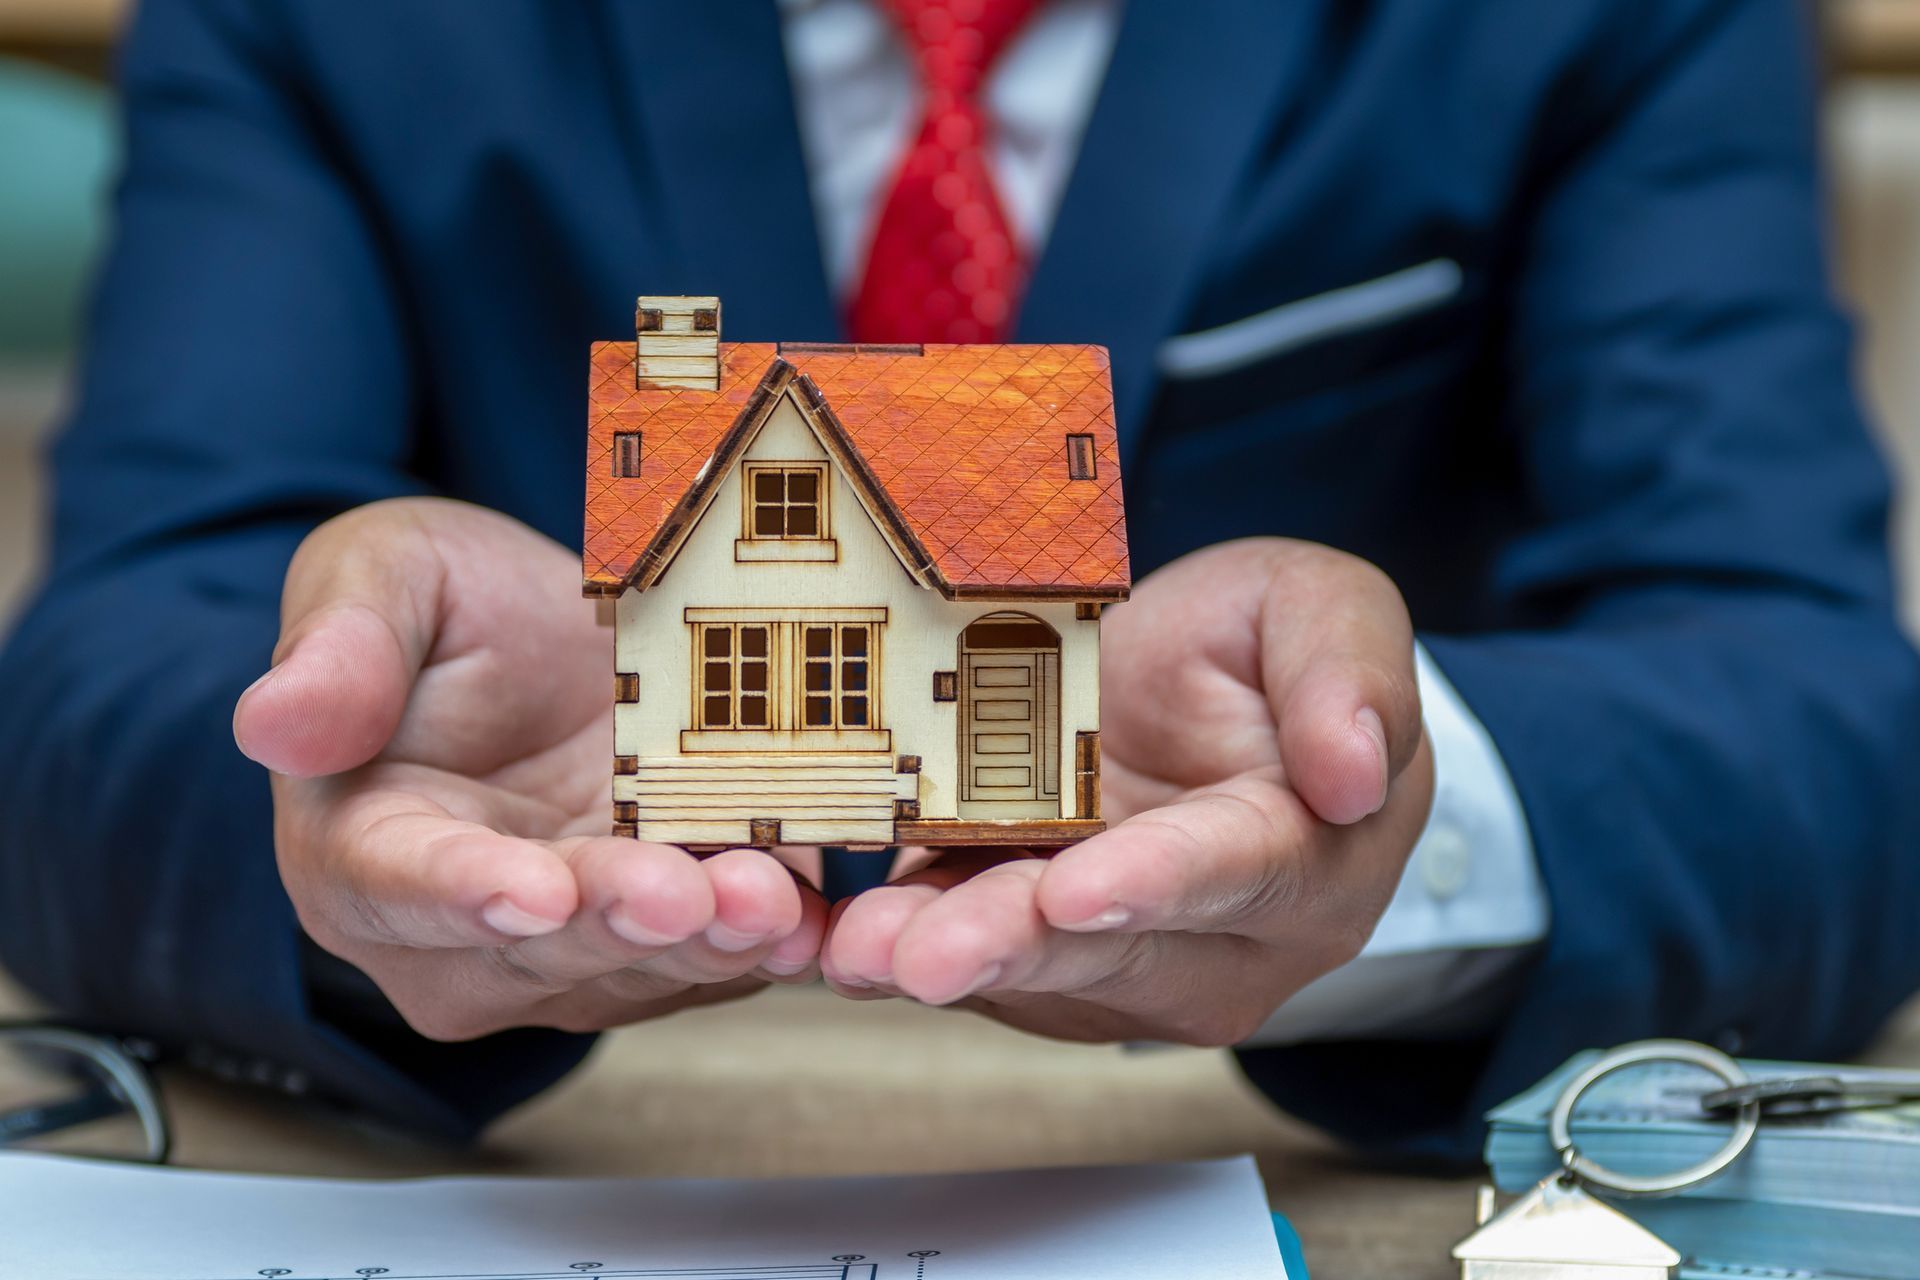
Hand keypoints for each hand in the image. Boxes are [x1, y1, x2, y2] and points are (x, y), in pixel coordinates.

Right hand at [234, 498, 825, 1040]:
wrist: (550, 644)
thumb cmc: (445, 610)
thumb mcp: (382, 578)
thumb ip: (339, 647)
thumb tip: (272, 721)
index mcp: (360, 849)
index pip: (398, 886)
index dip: (464, 892)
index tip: (529, 887)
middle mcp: (461, 929)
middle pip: (539, 946)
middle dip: (619, 921)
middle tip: (688, 889)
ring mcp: (570, 949)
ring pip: (640, 965)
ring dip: (710, 940)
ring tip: (772, 899)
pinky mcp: (665, 941)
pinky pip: (717, 951)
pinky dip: (772, 934)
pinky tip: (821, 905)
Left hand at [819, 539, 1432, 1045]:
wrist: (1197, 703)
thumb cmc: (1265, 653)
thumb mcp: (1322, 608)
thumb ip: (1351, 670)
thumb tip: (1356, 773)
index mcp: (1308, 855)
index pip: (1238, 870)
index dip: (1157, 883)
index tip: (1080, 890)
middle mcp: (1223, 941)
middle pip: (1116, 951)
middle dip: (1015, 947)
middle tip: (925, 953)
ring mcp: (1127, 966)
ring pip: (1032, 972)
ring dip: (943, 961)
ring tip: (860, 950)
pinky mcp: (1038, 959)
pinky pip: (972, 957)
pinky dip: (902, 947)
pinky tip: (836, 934)